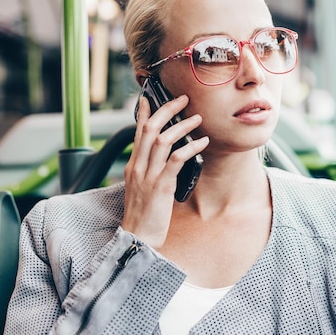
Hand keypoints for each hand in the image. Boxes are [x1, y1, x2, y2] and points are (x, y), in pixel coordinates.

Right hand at [121, 94, 208, 247]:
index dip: (144, 112)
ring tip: (198, 118)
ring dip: (182, 126)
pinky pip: (176, 160)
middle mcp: (138, 166)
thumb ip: (149, 170)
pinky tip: (203, 143)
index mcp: (133, 165)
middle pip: (150, 129)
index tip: (149, 96)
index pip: (137, 132)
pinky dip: (191, 148)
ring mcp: (148, 175)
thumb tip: (165, 158)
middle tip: (183, 99)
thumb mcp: (142, 188)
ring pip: (162, 140)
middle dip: (166, 110)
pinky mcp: (161, 186)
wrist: (138, 238)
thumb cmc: (144, 215)